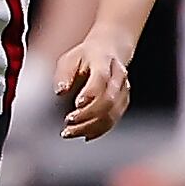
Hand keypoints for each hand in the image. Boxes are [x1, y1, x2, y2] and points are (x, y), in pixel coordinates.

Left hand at [53, 26, 134, 140]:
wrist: (110, 50)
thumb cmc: (86, 56)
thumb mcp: (69, 59)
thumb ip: (64, 75)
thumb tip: (60, 91)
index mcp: (103, 62)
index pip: (101, 78)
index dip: (91, 93)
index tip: (76, 105)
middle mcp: (118, 77)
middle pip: (109, 100)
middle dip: (88, 115)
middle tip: (68, 123)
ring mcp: (123, 90)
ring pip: (113, 113)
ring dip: (91, 126)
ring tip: (70, 132)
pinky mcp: (123, 101)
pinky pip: (115, 119)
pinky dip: (100, 130)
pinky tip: (85, 135)